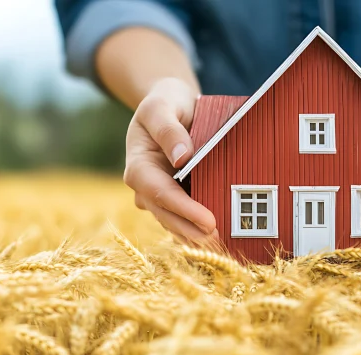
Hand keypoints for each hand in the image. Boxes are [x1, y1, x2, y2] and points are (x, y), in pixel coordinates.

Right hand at [123, 78, 217, 242]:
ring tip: (222, 245)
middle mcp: (145, 187)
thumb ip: (168, 129)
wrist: (170, 106)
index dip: (184, 210)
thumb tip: (182, 157)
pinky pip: (183, 218)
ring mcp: (158, 195)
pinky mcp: (174, 198)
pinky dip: (197, 228)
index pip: (160, 194)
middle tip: (219, 240)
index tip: (208, 221)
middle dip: (191, 230)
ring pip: (174, 222)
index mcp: (138, 166)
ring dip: (195, 235)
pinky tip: (219, 238)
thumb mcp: (162, 105)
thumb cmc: (166, 102)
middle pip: (167, 215)